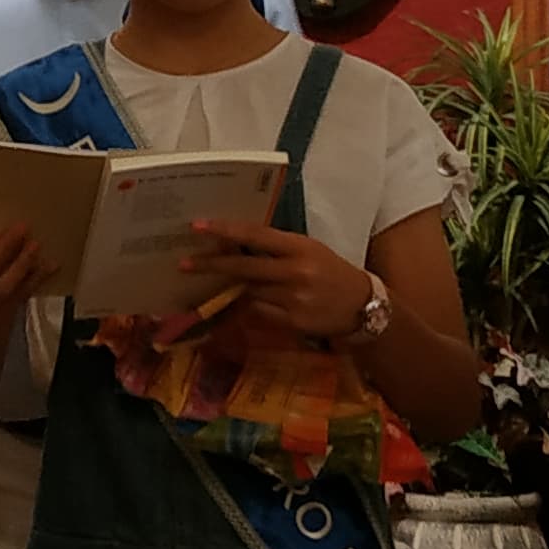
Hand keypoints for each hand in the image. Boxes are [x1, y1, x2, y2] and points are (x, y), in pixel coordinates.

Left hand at [182, 224, 374, 340]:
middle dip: (211, 265)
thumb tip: (235, 244)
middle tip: (184, 263)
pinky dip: (247, 307)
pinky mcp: (292, 322)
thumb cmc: (331, 272)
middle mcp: (296, 272)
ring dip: (229, 288)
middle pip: (244, 267)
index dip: (225, 231)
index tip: (198, 226)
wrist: (363, 306)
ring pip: (248, 292)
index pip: (256, 235)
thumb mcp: (309, 251)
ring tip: (215, 283)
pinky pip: (258, 313)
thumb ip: (276, 249)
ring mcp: (293, 299)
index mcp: (300, 247)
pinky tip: (241, 304)